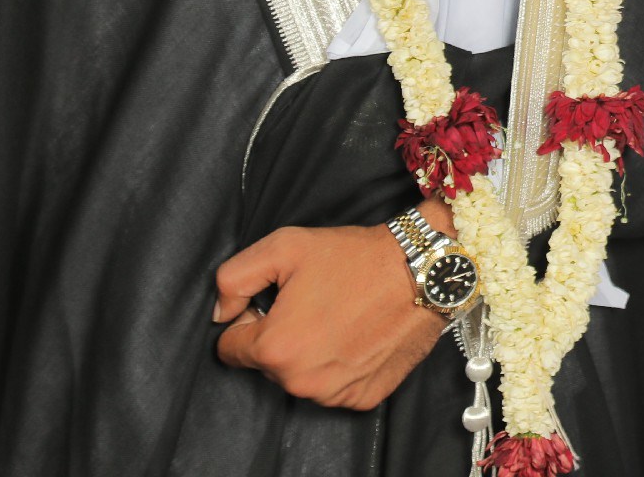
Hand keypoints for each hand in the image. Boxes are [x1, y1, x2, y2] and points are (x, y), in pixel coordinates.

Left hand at [212, 208, 451, 409]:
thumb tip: (221, 313)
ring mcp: (334, 394)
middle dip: (281, 337)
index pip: (230, 348)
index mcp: (275, 348)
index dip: (250, 320)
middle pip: (267, 365)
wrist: (423, 271)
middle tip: (314, 304)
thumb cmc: (356, 258)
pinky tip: (357, 335)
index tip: (277, 302)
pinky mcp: (363, 398)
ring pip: (301, 378)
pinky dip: (340, 366)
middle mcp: (301, 381)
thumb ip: (233, 279)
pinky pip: (334, 387)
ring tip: (339, 317)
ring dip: (310, 354)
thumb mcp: (284, 247)